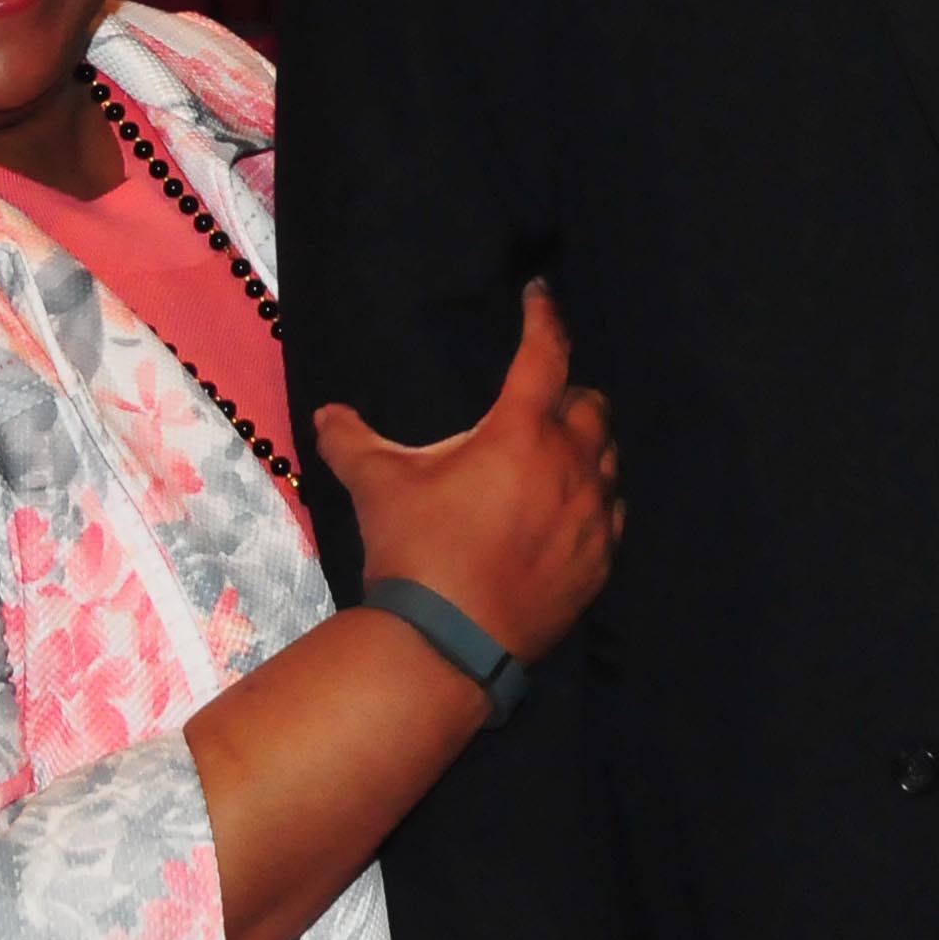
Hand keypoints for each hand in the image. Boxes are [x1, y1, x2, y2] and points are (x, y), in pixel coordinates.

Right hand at [310, 280, 621, 665]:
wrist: (444, 643)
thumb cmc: (414, 550)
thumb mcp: (376, 485)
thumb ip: (351, 440)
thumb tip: (326, 414)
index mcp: (522, 431)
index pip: (545, 353)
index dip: (544, 317)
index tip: (540, 296)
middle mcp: (570, 464)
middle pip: (592, 406)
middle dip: (570, 394)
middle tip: (543, 402)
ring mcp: (592, 516)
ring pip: (610, 460)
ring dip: (588, 448)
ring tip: (556, 456)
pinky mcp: (599, 562)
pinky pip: (612, 515)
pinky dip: (596, 502)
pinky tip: (572, 512)